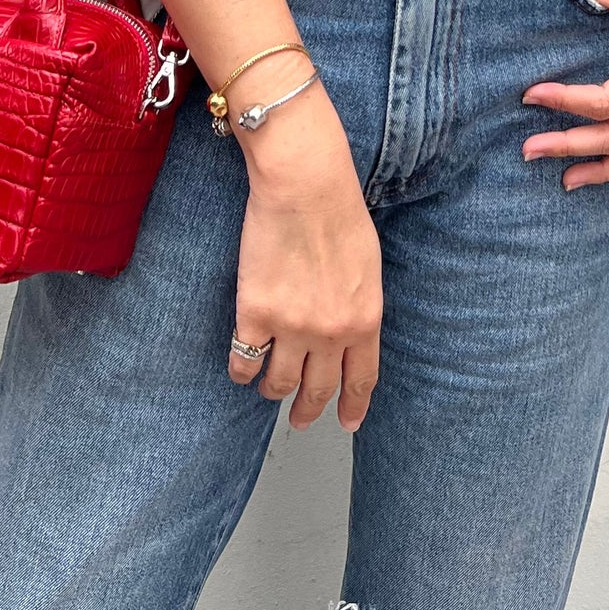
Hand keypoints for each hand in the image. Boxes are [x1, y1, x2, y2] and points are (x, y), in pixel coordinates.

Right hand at [225, 62, 382, 431]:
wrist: (305, 187)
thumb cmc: (339, 212)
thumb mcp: (368, 267)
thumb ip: (360, 305)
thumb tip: (350, 327)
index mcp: (365, 320)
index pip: (361, 379)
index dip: (353, 406)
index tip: (347, 422)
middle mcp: (331, 333)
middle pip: (318, 389)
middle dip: (309, 410)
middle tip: (301, 420)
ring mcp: (292, 328)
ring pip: (280, 384)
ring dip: (272, 392)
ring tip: (267, 390)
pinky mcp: (255, 315)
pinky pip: (244, 360)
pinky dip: (241, 370)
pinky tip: (240, 369)